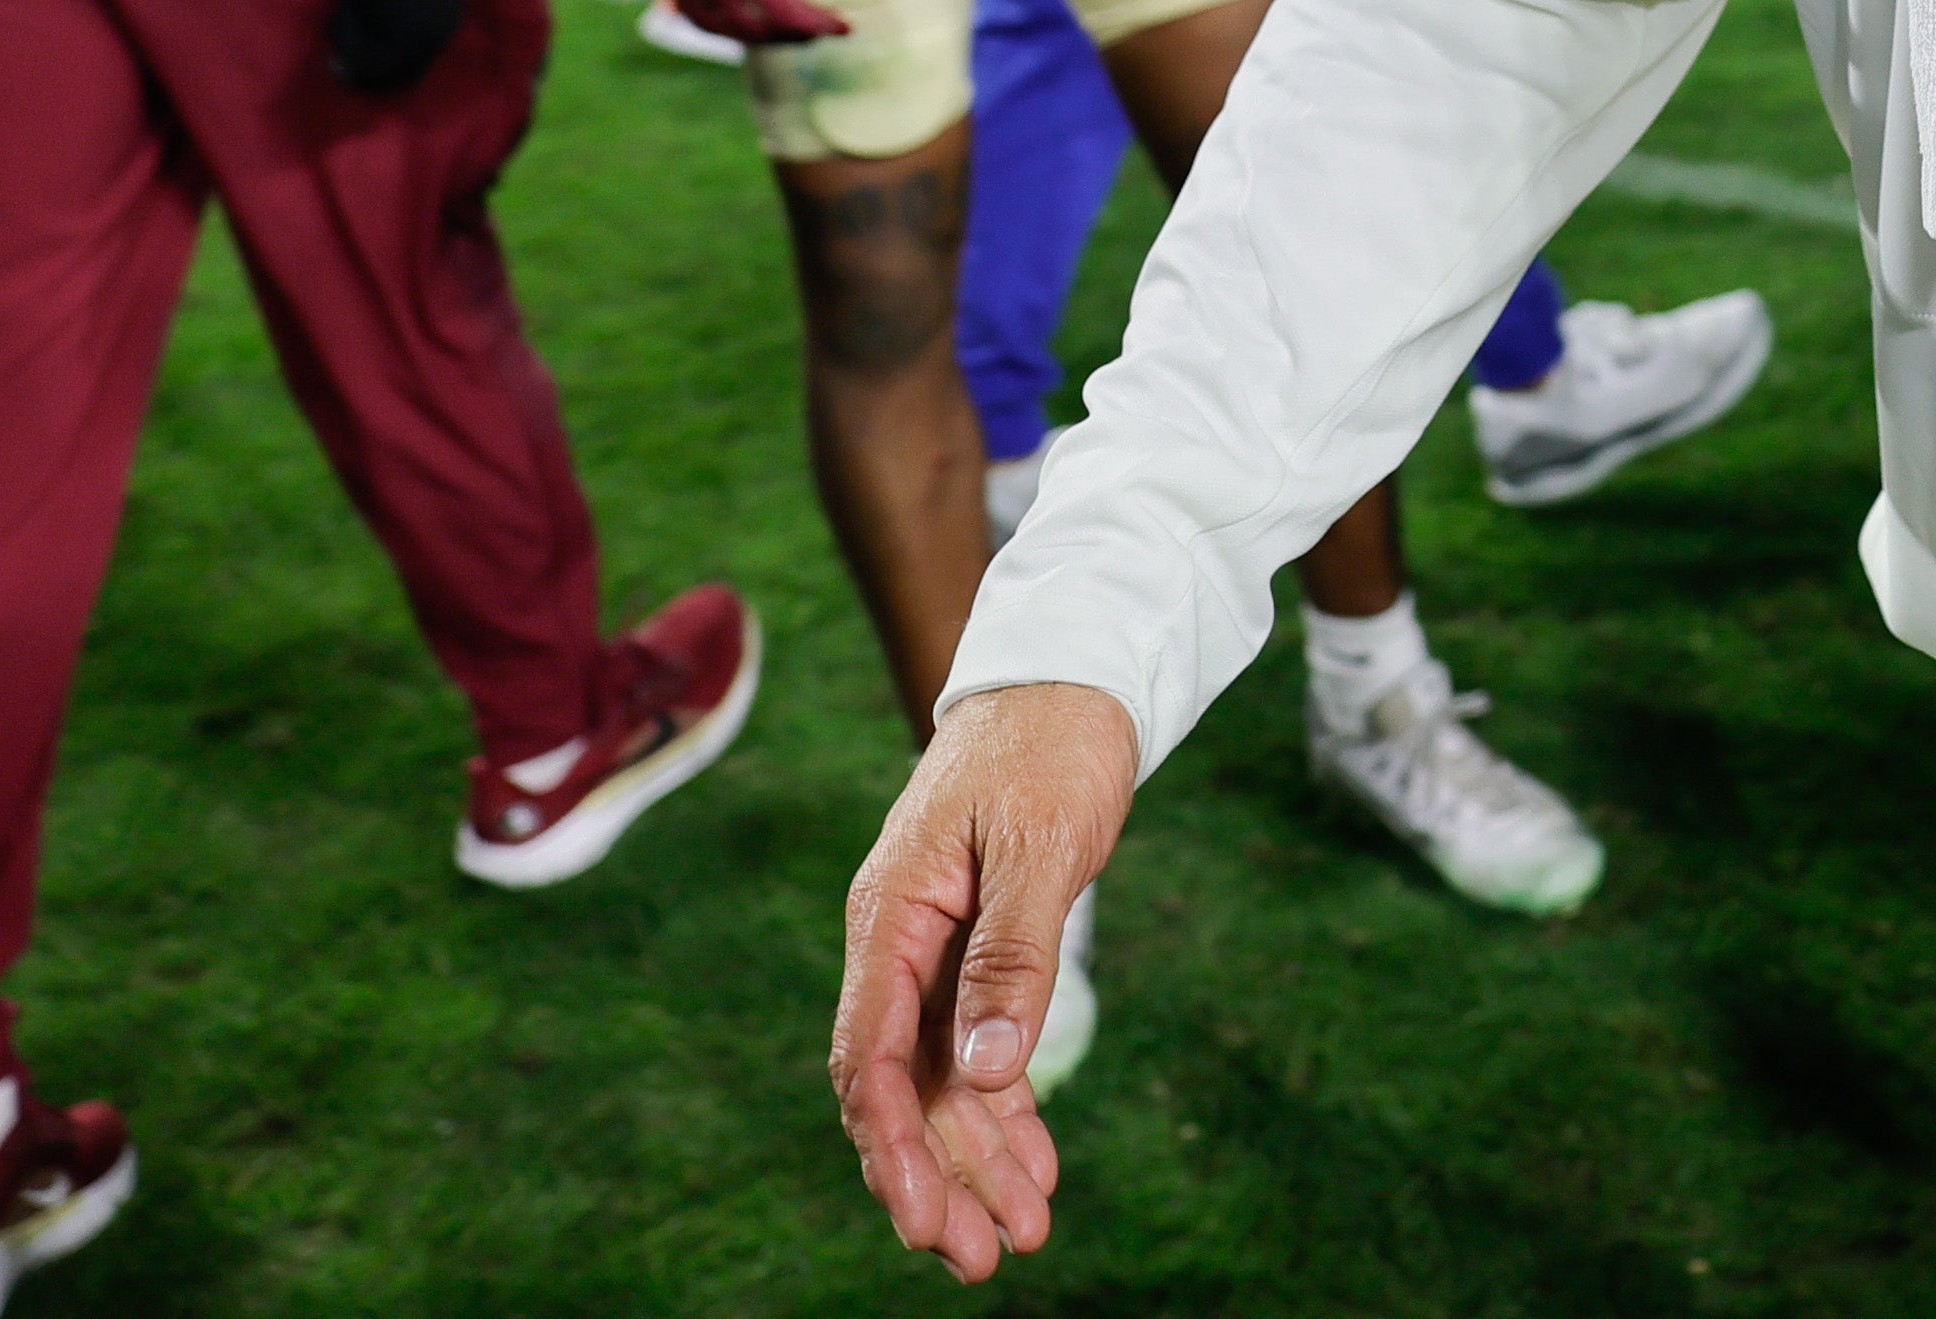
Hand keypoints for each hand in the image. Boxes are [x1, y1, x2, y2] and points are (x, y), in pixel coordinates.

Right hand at [324, 0, 469, 92]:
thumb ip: (384, 19)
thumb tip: (348, 64)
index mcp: (446, 21)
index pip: (412, 71)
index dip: (375, 71)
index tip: (344, 61)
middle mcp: (443, 32)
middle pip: (395, 78)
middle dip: (358, 67)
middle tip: (333, 49)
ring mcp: (426, 33)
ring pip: (372, 67)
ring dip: (346, 42)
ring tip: (343, 4)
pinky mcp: (404, 29)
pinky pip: (360, 53)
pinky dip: (343, 30)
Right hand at [630, 0, 863, 45]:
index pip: (789, 15)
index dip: (821, 25)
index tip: (846, 26)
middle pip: (760, 31)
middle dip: (795, 33)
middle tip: (822, 27)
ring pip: (728, 31)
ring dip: (763, 34)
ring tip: (791, 25)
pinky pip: (702, 20)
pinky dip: (729, 27)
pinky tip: (750, 17)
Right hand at [834, 683, 1136, 1281]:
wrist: (1067, 676)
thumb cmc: (1050, 746)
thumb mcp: (1040, 847)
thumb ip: (1011, 957)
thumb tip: (986, 1072)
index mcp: (890, 917)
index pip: (868, 1057)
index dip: (894, 1144)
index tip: (925, 1217)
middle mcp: (898, 944)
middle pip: (901, 1088)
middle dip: (939, 1176)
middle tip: (982, 1259)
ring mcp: (932, 950)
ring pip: (941, 1079)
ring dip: (978, 1157)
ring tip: (1020, 1233)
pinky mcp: (974, 949)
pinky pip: (975, 1047)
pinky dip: (1005, 1106)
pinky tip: (1035, 1164)